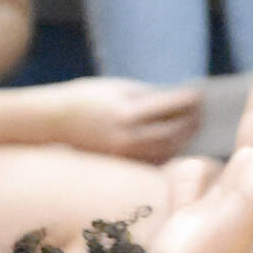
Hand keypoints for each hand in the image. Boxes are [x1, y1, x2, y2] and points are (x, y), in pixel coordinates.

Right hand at [44, 75, 202, 162]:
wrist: (51, 122)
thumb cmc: (85, 98)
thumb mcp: (118, 88)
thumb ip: (148, 95)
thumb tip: (179, 100)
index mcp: (129, 112)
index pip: (175, 106)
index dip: (192, 99)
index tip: (200, 94)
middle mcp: (127, 137)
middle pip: (175, 132)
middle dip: (193, 121)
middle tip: (201, 112)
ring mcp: (123, 154)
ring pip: (167, 150)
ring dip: (183, 138)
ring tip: (191, 127)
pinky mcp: (118, 164)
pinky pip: (151, 161)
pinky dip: (166, 152)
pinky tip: (171, 143)